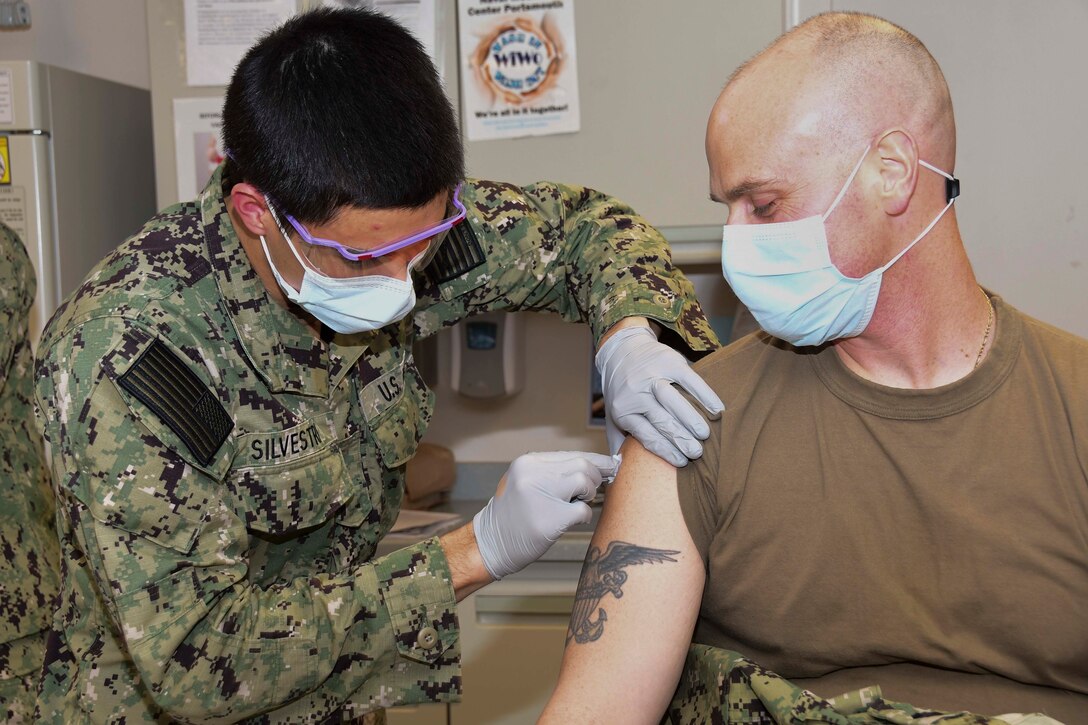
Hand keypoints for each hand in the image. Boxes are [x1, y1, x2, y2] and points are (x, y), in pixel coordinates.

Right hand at [473, 451, 618, 579]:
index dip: (594, 460)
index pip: (570, 454)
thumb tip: (592, 466)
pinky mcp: (550, 520)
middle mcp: (534, 474)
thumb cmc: (513, 514)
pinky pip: (583, 510)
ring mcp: (541, 496)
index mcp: (527, 462)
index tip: (610, 465)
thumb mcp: (524, 481)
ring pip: (585, 482)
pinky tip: (575, 520)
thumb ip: (551, 471)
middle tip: (589, 491)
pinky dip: (584, 515)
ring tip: (578, 503)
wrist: (491, 542)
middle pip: (582, 465)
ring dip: (589, 494)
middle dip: (595, 477)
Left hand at [597, 326, 723, 466]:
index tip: (682, 462)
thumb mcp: (612, 415)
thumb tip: (623, 470)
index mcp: (624, 410)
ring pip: (674, 401)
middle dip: (681, 440)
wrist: (622, 350)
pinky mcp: (669, 362)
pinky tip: (717, 410)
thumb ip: (618, 441)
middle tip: (697, 453)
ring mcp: (652, 376)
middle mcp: (636, 393)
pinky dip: (705, 395)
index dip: (666, 451)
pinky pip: (690, 380)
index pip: (647, 436)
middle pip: (662, 421)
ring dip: (691, 419)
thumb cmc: (621, 390)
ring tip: (705, 436)